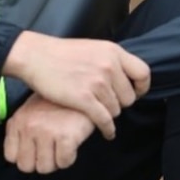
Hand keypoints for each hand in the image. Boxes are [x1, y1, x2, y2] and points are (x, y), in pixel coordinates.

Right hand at [2, 31, 149, 139]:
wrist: (35, 56)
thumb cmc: (61, 53)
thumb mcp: (92, 47)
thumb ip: (110, 59)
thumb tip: (125, 74)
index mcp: (113, 52)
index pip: (143, 73)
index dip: (141, 87)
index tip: (134, 93)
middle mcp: (109, 66)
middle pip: (129, 97)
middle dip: (120, 103)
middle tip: (108, 104)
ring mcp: (97, 83)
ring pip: (116, 110)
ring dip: (108, 114)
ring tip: (98, 112)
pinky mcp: (84, 98)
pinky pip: (104, 120)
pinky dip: (107, 130)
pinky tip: (106, 132)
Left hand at [4, 93, 94, 173]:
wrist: (83, 89)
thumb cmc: (58, 103)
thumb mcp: (31, 110)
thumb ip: (20, 129)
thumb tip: (16, 154)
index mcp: (18, 120)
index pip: (11, 156)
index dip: (25, 156)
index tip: (35, 151)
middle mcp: (29, 126)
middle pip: (25, 166)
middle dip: (39, 161)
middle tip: (50, 149)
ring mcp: (46, 131)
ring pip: (45, 168)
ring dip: (55, 160)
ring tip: (61, 145)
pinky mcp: (65, 137)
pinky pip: (63, 162)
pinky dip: (70, 157)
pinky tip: (72, 143)